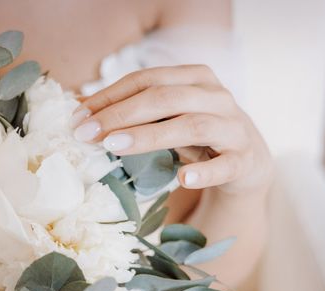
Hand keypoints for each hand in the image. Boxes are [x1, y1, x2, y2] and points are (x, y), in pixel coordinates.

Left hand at [71, 65, 272, 194]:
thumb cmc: (196, 135)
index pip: (145, 79)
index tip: (77, 117)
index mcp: (193, 78)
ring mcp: (233, 127)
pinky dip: (205, 171)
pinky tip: (183, 179)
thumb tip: (78, 108)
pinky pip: (226, 165)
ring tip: (114, 147)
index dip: (109, 96)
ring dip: (150, 136)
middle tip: (87, 134)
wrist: (246, 162)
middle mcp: (216, 96)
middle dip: (121, 114)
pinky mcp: (244, 159)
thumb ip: (130, 111)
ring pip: (192, 126)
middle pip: (165, 98)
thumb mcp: (164, 119)